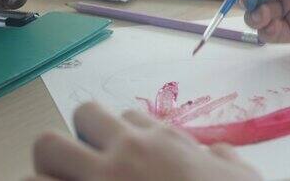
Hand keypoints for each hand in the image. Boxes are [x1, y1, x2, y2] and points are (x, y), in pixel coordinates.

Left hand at [28, 102, 261, 180]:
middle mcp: (128, 150)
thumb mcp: (241, 175)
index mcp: (165, 141)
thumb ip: (224, 158)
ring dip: (49, 164)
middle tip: (85, 166)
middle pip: (85, 113)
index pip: (130, 116)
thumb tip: (218, 152)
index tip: (128, 158)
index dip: (124, 136)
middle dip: (85, 134)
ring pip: (48, 145)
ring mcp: (100, 176)